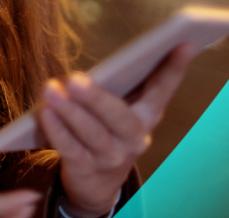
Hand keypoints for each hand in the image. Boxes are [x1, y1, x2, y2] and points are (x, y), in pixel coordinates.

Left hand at [38, 43, 195, 215]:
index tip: (183, 43)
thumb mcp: (117, 111)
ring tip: (50, 90)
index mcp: (147, 116)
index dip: (174, 69)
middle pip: (118, 117)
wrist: (95, 184)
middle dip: (96, 98)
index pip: (162, 90)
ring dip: (69, 110)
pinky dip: (57, 130)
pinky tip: (45, 113)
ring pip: (92, 133)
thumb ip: (117, 88)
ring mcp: (112, 157)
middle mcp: (135, 138)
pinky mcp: (87, 170)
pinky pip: (71, 148)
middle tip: (74, 79)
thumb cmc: (105, 131)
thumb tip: (114, 59)